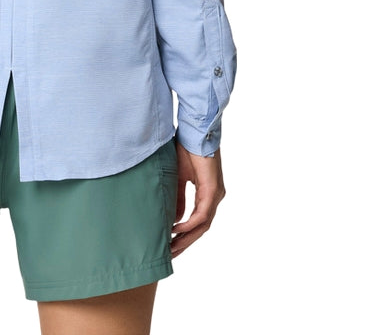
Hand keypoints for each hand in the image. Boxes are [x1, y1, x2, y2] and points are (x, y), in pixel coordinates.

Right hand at [170, 143, 225, 257]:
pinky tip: (177, 229)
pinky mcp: (213, 190)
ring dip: (187, 238)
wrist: (194, 132)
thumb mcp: (178, 178)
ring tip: (172, 248)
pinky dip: (190, 223)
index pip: (198, 221)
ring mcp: (215, 194)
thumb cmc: (186, 149)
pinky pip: (202, 214)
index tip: (171, 245)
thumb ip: (178, 198)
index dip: (185, 235)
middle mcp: (215, 197)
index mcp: (208, 194)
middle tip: (170, 255)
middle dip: (186, 243)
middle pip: (201, 228)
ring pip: (203, 225)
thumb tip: (174, 219)